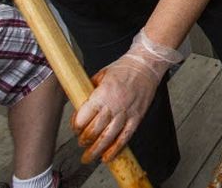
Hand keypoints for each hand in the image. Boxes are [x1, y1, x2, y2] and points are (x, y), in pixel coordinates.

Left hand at [73, 29, 182, 163]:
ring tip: (89, 157)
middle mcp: (114, 105)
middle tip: (81, 144)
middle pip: (94, 130)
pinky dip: (116, 149)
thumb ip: (89, 91)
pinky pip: (125, 137)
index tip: (75, 128)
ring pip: (109, 137)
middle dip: (85, 140)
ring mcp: (127, 112)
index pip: (84, 117)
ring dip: (97, 150)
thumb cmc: (123, 68)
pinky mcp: (137, 117)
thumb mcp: (100, 75)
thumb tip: (78, 104)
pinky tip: (108, 157)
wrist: (146, 65)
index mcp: (102, 94)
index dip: (76, 126)